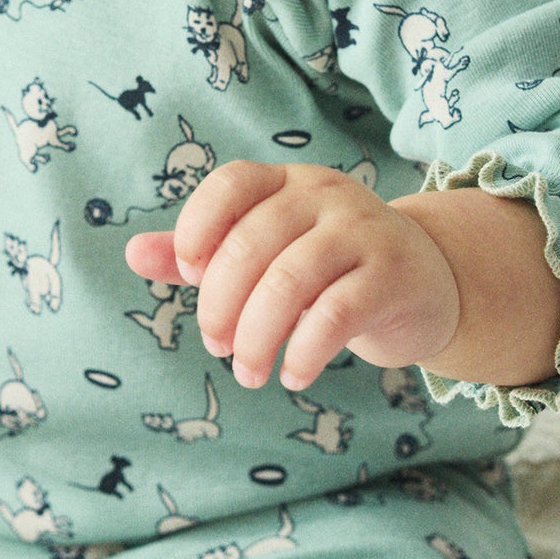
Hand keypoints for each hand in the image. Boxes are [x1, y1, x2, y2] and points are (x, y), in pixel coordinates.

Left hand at [125, 161, 461, 393]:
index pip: (232, 183)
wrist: (426, 283)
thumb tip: (133, 253)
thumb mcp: (267, 256)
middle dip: (220, 306)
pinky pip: (335, 315)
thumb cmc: (328, 270)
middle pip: (252, 243)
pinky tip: (293, 375)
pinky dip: (304, 353)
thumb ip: (203, 254)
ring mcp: (363, 231)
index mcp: (287, 183)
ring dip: (257, 338)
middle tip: (218, 348)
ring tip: (250, 373)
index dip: (198, 226)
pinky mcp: (393, 275)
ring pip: (290, 281)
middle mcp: (325, 196)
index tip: (188, 274)